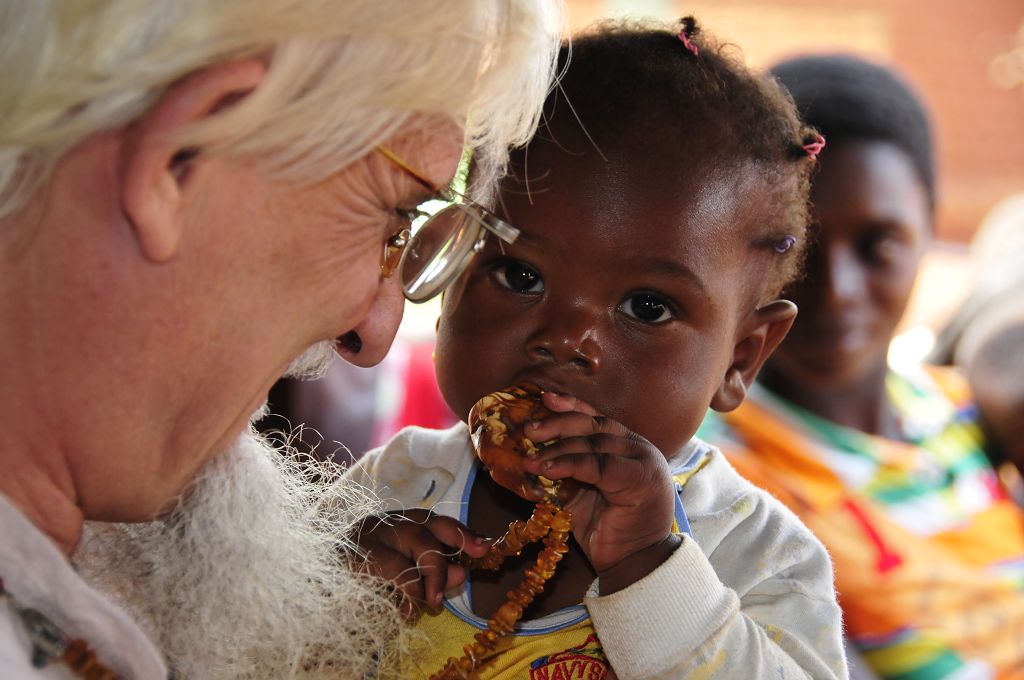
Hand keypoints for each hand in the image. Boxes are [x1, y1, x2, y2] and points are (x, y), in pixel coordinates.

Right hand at [354, 509, 489, 618]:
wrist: (321, 590)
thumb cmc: (365, 582)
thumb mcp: (408, 576)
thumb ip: (434, 573)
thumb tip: (462, 573)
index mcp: (398, 524)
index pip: (434, 521)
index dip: (460, 533)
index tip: (484, 547)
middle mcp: (382, 525)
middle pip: (421, 530)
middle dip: (445, 556)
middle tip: (461, 578)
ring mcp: (364, 540)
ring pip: (407, 549)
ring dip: (425, 578)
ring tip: (432, 601)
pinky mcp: (349, 559)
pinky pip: (387, 572)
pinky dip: (403, 592)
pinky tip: (406, 610)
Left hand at [522, 392, 680, 594]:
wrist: (634, 563)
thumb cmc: (607, 530)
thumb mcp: (580, 493)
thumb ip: (564, 472)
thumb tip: (527, 457)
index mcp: (627, 445)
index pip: (596, 418)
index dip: (570, 406)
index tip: (544, 398)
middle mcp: (638, 448)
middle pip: (593, 425)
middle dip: (557, 424)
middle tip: (527, 431)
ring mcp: (643, 461)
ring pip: (594, 444)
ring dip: (557, 449)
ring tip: (530, 459)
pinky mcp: (641, 480)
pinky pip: (598, 466)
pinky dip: (570, 464)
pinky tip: (547, 470)